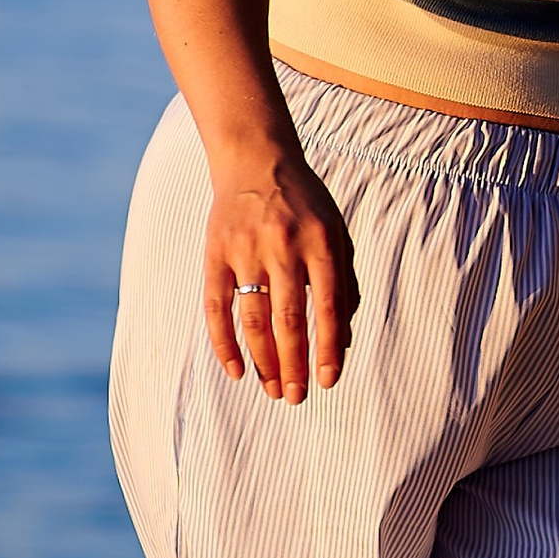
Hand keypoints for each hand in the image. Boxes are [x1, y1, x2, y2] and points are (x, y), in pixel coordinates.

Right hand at [202, 153, 359, 402]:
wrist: (255, 159)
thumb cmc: (304, 205)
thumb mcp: (336, 233)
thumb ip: (343, 282)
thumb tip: (343, 341)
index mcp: (320, 241)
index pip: (329, 307)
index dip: (328, 348)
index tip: (328, 381)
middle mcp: (283, 246)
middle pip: (289, 319)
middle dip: (294, 365)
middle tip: (296, 398)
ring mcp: (245, 249)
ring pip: (252, 318)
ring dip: (263, 360)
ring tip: (272, 389)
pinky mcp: (214, 253)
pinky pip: (216, 307)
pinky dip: (224, 342)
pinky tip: (237, 370)